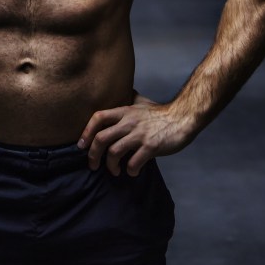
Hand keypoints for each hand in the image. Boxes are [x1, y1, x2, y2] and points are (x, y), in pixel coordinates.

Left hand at [77, 97, 194, 176]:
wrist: (183, 118)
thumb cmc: (161, 113)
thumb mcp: (142, 102)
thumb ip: (130, 100)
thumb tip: (123, 93)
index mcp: (125, 111)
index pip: (98, 117)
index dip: (86, 132)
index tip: (82, 145)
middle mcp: (129, 122)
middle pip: (101, 138)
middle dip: (93, 155)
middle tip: (93, 166)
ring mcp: (140, 134)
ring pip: (114, 152)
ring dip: (111, 166)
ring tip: (115, 171)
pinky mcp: (151, 146)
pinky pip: (133, 162)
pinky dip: (130, 170)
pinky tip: (133, 171)